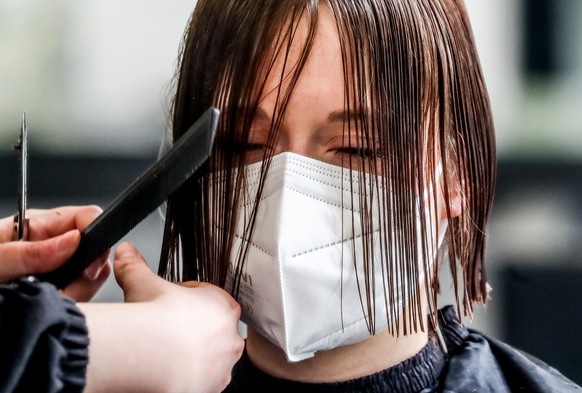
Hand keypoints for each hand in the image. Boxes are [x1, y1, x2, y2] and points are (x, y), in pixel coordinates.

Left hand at [0, 206, 109, 300]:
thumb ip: (29, 251)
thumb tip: (72, 240)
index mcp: (33, 230)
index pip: (81, 217)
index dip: (94, 230)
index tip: (93, 251)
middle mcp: (50, 253)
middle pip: (93, 250)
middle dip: (89, 267)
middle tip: (70, 281)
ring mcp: (55, 278)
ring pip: (90, 279)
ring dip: (78, 291)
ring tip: (49, 297)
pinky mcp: (57, 301)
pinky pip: (80, 302)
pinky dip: (72, 306)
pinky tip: (54, 308)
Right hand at [83, 242, 243, 392]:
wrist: (152, 357)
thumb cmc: (155, 320)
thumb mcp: (143, 284)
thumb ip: (136, 266)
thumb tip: (125, 252)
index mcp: (222, 306)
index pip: (211, 298)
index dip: (189, 298)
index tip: (172, 303)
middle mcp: (230, 336)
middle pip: (214, 330)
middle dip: (194, 329)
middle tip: (169, 331)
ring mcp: (223, 366)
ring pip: (213, 358)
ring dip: (195, 356)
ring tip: (168, 355)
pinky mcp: (213, 389)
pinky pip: (205, 382)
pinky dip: (191, 378)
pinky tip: (171, 374)